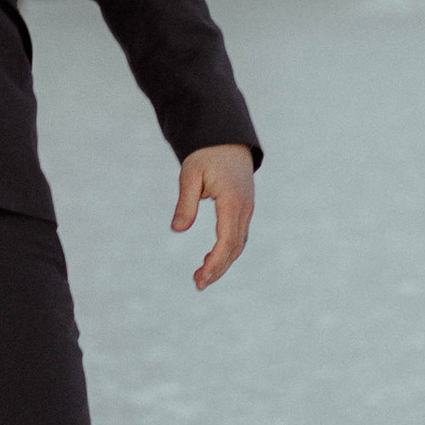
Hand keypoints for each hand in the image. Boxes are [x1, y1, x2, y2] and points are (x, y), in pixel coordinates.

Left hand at [172, 144, 254, 290]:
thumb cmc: (206, 155)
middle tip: (198, 284)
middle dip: (218, 269)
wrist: (226, 140)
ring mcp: (246, 210)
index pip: (227, 240)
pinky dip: (226, 251)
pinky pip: (237, 236)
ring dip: (222, 263)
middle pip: (234, 247)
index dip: (215, 262)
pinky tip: (211, 259)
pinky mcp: (243, 209)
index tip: (200, 277)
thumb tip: (177, 229)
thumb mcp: (190, 175)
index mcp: (232, 201)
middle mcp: (244, 209)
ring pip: (238, 244)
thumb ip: (185, 203)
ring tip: (202, 277)